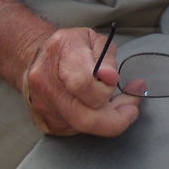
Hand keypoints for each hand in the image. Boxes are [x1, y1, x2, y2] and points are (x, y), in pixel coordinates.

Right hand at [19, 27, 139, 137]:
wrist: (36, 56)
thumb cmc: (69, 45)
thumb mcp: (93, 38)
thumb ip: (105, 57)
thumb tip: (109, 77)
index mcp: (59, 53)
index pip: (82, 82)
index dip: (105, 87)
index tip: (117, 83)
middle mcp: (46, 82)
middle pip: (83, 117)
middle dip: (115, 118)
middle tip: (132, 108)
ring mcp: (43, 106)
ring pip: (82, 126)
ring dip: (107, 118)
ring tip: (117, 102)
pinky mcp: (46, 122)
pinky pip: (75, 130)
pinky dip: (94, 122)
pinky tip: (100, 108)